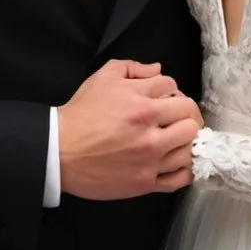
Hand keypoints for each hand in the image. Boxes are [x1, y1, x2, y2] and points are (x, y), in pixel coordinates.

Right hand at [58, 60, 202, 199]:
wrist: (60, 151)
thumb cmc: (81, 114)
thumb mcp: (103, 77)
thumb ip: (133, 67)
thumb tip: (157, 69)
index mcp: (140, 101)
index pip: (173, 86)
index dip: (169, 88)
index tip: (163, 97)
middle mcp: (149, 129)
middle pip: (190, 116)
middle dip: (186, 112)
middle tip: (178, 116)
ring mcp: (149, 158)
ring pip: (190, 146)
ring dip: (186, 139)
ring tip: (177, 138)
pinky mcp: (145, 182)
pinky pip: (180, 178)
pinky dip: (184, 168)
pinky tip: (177, 160)